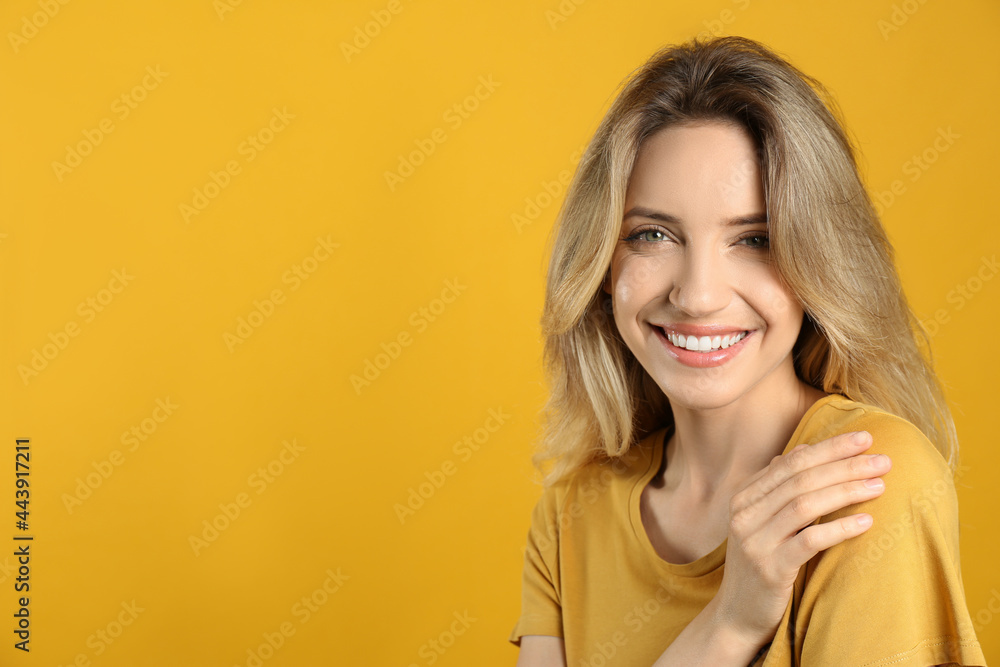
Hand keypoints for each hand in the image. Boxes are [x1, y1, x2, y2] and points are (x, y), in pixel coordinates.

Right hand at [712, 430, 891, 649]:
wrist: (737, 614)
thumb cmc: (759, 564)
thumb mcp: (762, 521)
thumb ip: (778, 486)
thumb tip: (803, 449)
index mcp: (744, 497)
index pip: (791, 463)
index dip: (829, 448)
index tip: (864, 439)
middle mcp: (744, 514)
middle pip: (800, 479)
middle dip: (844, 465)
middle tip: (882, 460)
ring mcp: (754, 541)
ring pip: (804, 504)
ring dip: (846, 491)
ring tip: (880, 486)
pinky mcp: (770, 569)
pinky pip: (809, 541)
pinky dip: (839, 528)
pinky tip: (865, 522)